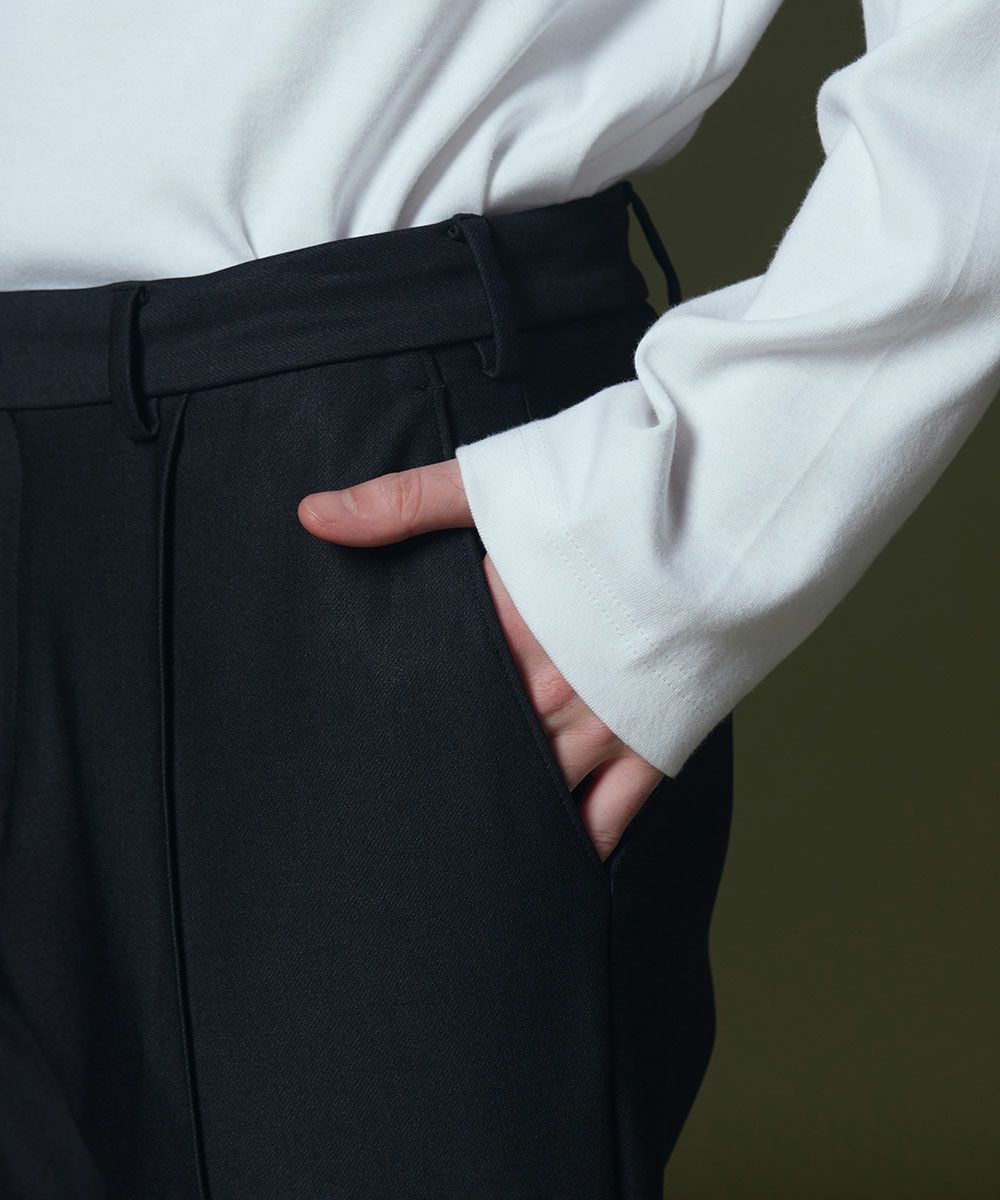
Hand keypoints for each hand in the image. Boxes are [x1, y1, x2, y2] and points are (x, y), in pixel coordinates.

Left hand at [298, 459, 663, 859]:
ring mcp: (608, 722)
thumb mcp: (503, 482)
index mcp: (506, 631)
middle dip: (449, 776)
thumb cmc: (621, 484)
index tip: (371, 748)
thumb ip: (405, 503)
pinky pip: (615, 812)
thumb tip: (311, 516)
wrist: (737, 500)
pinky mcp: (659, 736)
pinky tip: (553, 859)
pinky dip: (582, 838)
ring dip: (506, 813)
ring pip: (540, 790)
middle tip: (402, 813)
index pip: (438, 694)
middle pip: (483, 750)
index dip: (404, 720)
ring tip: (462, 852)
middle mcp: (550, 691)